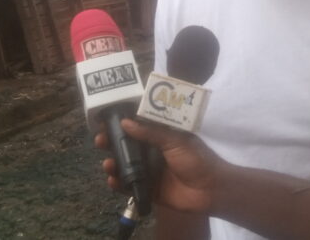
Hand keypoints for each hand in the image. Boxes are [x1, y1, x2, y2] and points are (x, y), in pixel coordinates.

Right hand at [96, 118, 226, 213]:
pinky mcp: (148, 189)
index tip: (106, 119)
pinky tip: (113, 181)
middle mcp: (153, 152)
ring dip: (113, 164)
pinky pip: (129, 186)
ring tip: (107, 163)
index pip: (137, 126)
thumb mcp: (175, 141)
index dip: (121, 123)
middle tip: (100, 140)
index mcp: (161, 136)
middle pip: (126, 146)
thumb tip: (126, 122)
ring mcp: (149, 171)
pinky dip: (119, 184)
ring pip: (125, 166)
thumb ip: (151, 132)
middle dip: (111, 143)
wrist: (210, 190)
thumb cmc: (197, 159)